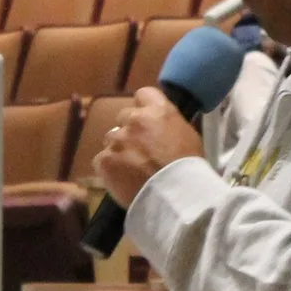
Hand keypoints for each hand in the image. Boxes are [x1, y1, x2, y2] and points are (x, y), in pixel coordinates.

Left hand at [95, 87, 202, 208]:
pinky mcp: (104, 160)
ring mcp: (117, 140)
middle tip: (140, 149)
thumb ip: (168, 125)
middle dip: (130, 131)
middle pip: (123, 117)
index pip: (143, 94)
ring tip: (131, 168)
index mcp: (158, 110)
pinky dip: (110, 169)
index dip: (144, 107)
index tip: (148, 120)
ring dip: (119, 149)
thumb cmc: (189, 168)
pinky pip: (102, 160)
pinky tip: (122, 179)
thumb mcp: (188, 136)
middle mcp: (134, 119)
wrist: (176, 195)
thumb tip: (160, 129)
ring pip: (111, 139)